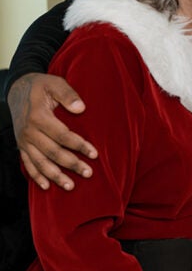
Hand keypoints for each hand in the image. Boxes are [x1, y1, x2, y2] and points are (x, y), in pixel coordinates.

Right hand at [8, 73, 96, 190]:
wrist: (17, 89)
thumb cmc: (41, 86)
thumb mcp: (54, 83)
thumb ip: (67, 94)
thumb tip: (81, 108)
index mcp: (38, 117)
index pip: (62, 135)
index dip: (78, 145)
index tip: (94, 154)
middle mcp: (29, 132)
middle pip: (52, 152)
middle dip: (71, 164)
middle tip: (88, 173)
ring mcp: (24, 141)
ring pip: (40, 162)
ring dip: (55, 176)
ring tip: (71, 186)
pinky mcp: (21, 146)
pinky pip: (27, 164)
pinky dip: (36, 176)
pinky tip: (46, 187)